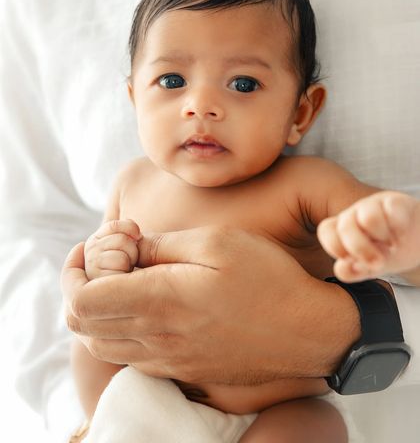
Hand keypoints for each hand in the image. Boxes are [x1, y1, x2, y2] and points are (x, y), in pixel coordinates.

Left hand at [62, 226, 359, 383]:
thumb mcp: (215, 242)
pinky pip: (132, 357)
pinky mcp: (184, 370)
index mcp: (160, 302)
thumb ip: (162, 246)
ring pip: (104, 345)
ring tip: (126, 280)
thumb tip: (129, 251)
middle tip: (108, 259)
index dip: (73, 271)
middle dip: (81, 287)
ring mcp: (169, 361)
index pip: (81, 300)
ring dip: (99, 311)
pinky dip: (122, 330)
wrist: (308, 332)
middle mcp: (157, 339)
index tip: (92, 246)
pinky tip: (149, 305)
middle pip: (83, 325)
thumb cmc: (267, 278)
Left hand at [318, 191, 419, 281]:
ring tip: (392, 245)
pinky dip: (399, 228)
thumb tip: (341, 268)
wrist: (419, 240)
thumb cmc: (389, 252)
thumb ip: (354, 271)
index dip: (334, 247)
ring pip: (369, 218)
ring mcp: (376, 205)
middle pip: (345, 226)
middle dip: (360, 249)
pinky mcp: (397, 202)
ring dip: (382, 237)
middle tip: (378, 263)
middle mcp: (356, 214)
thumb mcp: (370, 267)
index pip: (326, 230)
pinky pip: (393, 210)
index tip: (350, 261)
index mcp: (344, 229)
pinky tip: (402, 235)